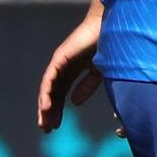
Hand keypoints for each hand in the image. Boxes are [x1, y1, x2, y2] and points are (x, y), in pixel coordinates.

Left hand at [35, 6, 105, 131]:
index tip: (55, 126)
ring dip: (45, 106)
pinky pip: (50, 79)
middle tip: (46, 129)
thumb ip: (87, 86)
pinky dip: (46, 93)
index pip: (61, 94)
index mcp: (73, 70)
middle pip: (52, 93)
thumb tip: (74, 103)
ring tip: (44, 122)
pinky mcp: (60, 58)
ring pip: (48, 88)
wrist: (113, 28)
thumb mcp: (100, 73)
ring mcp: (60, 62)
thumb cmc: (110, 47)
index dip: (58, 109)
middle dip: (49, 112)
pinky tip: (46, 106)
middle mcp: (63, 67)